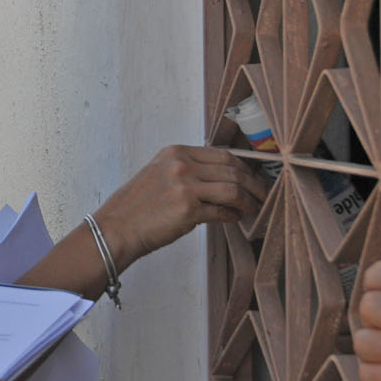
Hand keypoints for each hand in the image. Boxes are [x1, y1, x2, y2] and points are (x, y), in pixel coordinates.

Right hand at [95, 146, 266, 267]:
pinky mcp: (188, 210)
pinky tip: (236, 218)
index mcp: (176, 153)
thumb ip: (187, 169)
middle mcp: (181, 165)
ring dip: (248, 201)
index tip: (252, 178)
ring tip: (253, 209)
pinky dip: (233, 216)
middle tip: (263, 195)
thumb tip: (222, 177)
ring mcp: (185, 187)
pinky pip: (222, 212)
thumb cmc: (137, 205)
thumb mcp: (159, 173)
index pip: (222, 155)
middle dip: (254, 184)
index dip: (243, 167)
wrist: (117, 227)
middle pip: (232, 170)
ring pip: (232, 190)